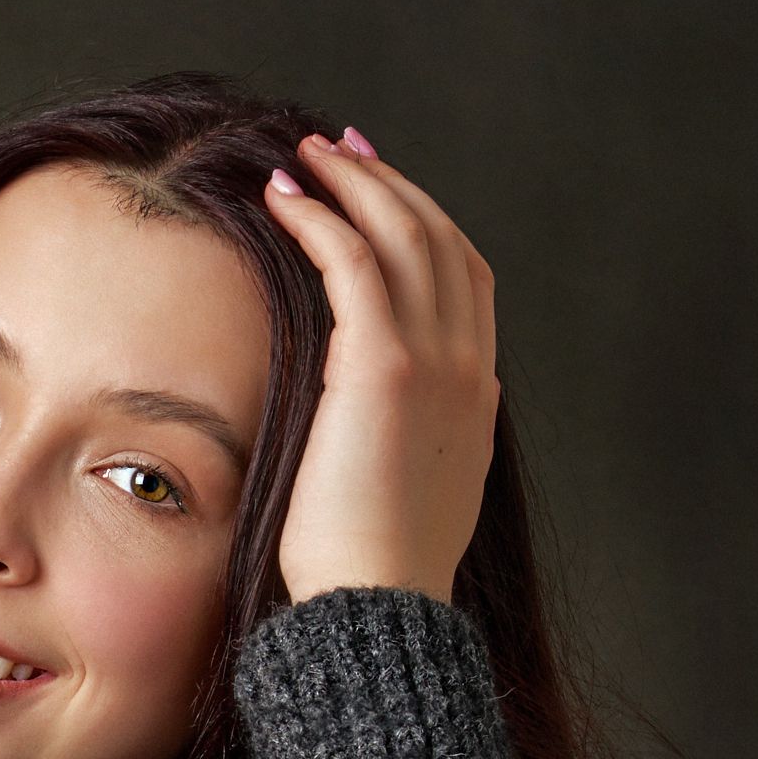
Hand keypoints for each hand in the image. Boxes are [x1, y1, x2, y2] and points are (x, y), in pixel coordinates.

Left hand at [261, 125, 500, 607]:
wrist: (378, 609)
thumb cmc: (368, 579)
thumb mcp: (398, 500)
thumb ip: (394, 447)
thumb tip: (361, 437)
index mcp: (476, 397)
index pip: (464, 279)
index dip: (423, 224)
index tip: (380, 195)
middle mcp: (466, 367)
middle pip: (440, 239)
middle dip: (389, 184)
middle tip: (340, 149)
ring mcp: (435, 362)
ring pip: (403, 235)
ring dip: (354, 184)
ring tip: (305, 156)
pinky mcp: (386, 367)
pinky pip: (354, 262)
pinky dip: (321, 219)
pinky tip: (282, 199)